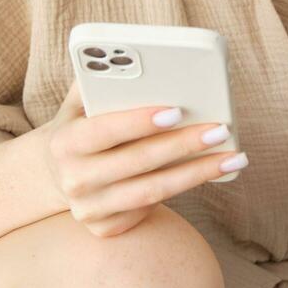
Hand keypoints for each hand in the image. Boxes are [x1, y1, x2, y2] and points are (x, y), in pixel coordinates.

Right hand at [36, 80, 244, 236]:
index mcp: (64, 143)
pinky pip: (150, 208)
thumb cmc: (79, 125)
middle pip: (137, 162)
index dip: (139, 121)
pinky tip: (209, 172)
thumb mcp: (77, 102)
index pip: (104, 130)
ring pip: (152, 191)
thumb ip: (98, 80)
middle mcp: (74, 180)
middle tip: (220, 129)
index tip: (177, 110)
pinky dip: (183, 188)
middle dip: (183, 145)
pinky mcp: (105, 228)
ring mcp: (89, 209)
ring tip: (232, 157)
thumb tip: (130, 59)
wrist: (55, 174)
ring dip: (196, 173)